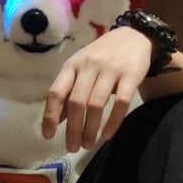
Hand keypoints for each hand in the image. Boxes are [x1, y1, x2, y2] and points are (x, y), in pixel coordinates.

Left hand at [42, 27, 151, 150]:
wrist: (134, 36)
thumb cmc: (102, 56)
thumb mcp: (80, 68)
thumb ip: (68, 91)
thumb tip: (55, 120)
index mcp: (72, 65)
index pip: (56, 92)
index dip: (50, 115)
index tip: (48, 136)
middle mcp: (89, 66)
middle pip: (76, 102)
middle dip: (72, 129)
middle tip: (72, 147)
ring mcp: (110, 69)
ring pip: (96, 104)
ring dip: (90, 128)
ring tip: (88, 144)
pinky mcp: (131, 74)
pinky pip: (121, 102)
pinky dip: (113, 121)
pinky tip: (107, 135)